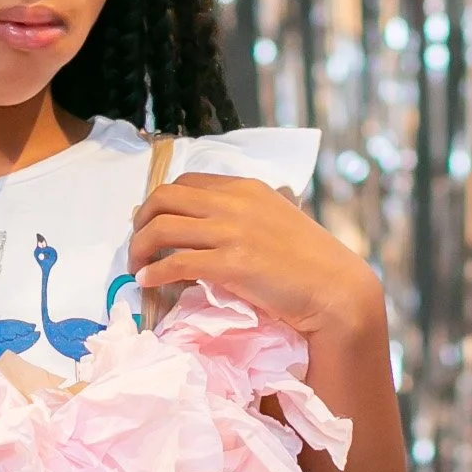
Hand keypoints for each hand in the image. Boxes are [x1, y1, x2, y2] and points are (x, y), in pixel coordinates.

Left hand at [129, 174, 383, 342]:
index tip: (151, 224)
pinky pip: (176, 263)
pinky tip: (148, 283)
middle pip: (164, 198)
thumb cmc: (309, 262)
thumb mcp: (276, 220)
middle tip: (137, 246)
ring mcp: (233, 232)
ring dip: (139, 248)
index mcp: (246, 188)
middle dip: (140, 222)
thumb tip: (210, 229)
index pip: (185, 183)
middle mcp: (235, 203)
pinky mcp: (232, 264)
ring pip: (162, 228)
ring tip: (136, 268)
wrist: (336, 289)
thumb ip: (244, 216)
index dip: (159, 203)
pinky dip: (154, 273)